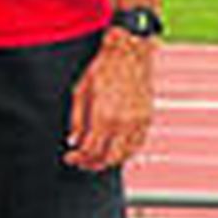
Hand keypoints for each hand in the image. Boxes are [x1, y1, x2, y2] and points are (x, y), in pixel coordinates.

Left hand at [65, 29, 155, 169]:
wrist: (130, 53)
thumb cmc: (102, 69)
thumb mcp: (81, 91)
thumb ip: (77, 120)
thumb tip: (73, 141)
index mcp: (105, 117)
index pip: (90, 150)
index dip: (78, 158)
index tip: (69, 157)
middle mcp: (124, 123)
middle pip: (108, 158)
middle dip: (92, 164)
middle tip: (81, 162)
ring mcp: (139, 123)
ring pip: (125, 155)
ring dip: (109, 161)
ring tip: (95, 159)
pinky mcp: (147, 119)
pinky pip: (137, 145)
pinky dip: (125, 153)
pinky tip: (114, 151)